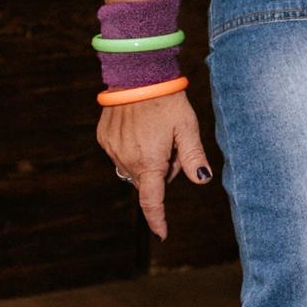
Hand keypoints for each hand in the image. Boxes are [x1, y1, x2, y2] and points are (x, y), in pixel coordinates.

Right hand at [98, 92, 213, 241]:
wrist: (137, 73)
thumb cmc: (167, 99)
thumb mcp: (187, 127)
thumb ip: (193, 157)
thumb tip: (203, 180)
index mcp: (149, 162)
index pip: (152, 201)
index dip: (157, 220)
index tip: (162, 233)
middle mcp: (126, 160)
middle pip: (147, 181)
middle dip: (161, 171)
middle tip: (172, 145)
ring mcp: (112, 149)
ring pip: (133, 168)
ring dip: (145, 160)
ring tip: (154, 132)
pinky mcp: (104, 137)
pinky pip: (120, 153)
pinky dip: (132, 148)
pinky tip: (140, 126)